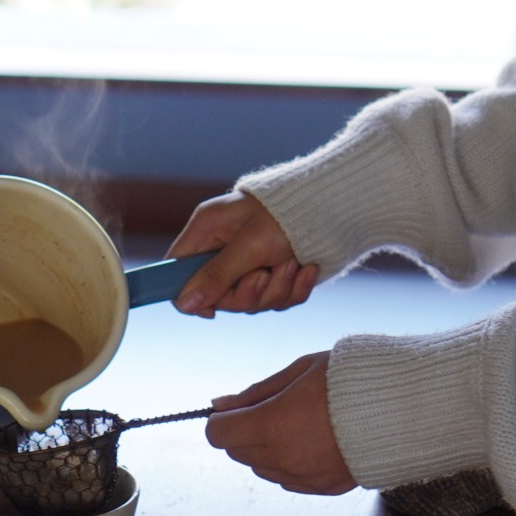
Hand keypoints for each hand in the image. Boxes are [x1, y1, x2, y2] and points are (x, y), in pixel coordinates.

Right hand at [167, 191, 319, 316]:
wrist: (338, 207)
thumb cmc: (288, 215)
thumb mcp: (250, 246)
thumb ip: (216, 275)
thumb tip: (184, 304)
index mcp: (208, 231)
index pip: (177, 271)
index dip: (190, 295)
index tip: (212, 309)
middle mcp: (225, 248)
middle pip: (219, 296)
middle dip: (248, 293)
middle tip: (264, 276)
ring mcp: (251, 263)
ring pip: (252, 302)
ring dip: (277, 289)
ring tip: (292, 263)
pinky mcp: (276, 274)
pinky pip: (277, 300)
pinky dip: (295, 289)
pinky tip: (307, 269)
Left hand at [205, 352, 357, 494]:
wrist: (406, 405)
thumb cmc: (353, 378)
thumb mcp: (299, 371)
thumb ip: (256, 392)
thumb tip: (220, 405)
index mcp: (273, 424)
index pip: (219, 435)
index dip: (222, 421)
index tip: (234, 410)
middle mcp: (284, 457)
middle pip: (238, 453)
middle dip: (243, 432)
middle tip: (271, 409)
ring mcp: (305, 477)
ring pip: (261, 468)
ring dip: (265, 449)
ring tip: (297, 423)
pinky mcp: (324, 488)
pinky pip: (289, 480)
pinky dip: (289, 463)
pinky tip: (312, 441)